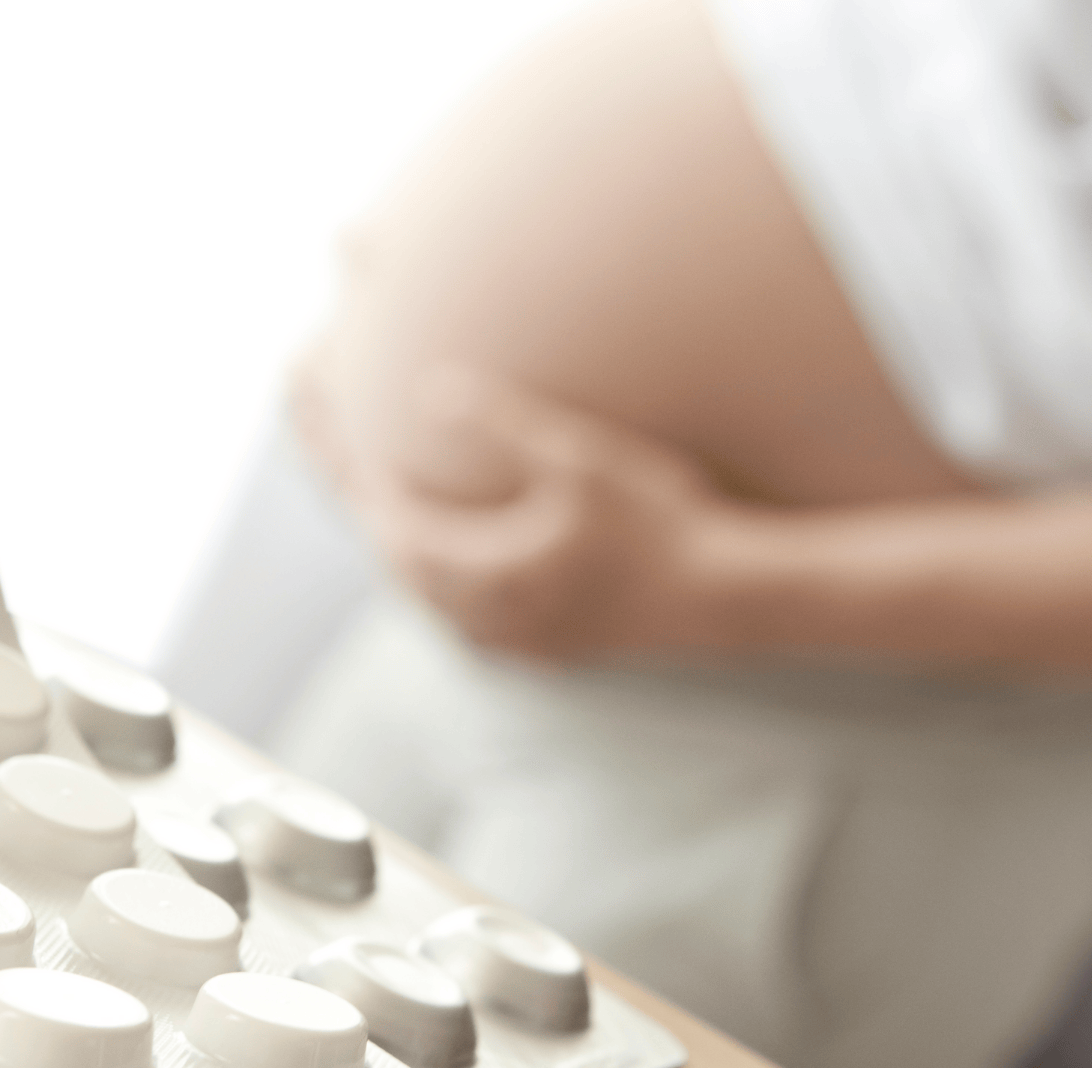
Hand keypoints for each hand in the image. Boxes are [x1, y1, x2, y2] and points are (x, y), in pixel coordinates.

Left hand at [339, 367, 743, 660]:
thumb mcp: (577, 457)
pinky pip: (479, 631)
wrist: (723, 596)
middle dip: (388, 533)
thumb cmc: (657, 521)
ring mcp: (522, 643)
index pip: (401, 536)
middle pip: (411, 579)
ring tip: (412, 529)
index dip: (377, 495)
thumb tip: (432, 390)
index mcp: (488, 572)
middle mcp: (493, 618)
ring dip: (419, 571)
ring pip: (442, 611)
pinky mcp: (551, 654)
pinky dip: (457, 600)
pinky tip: (472, 580)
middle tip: (372, 489)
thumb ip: (501, 423)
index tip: (368, 456)